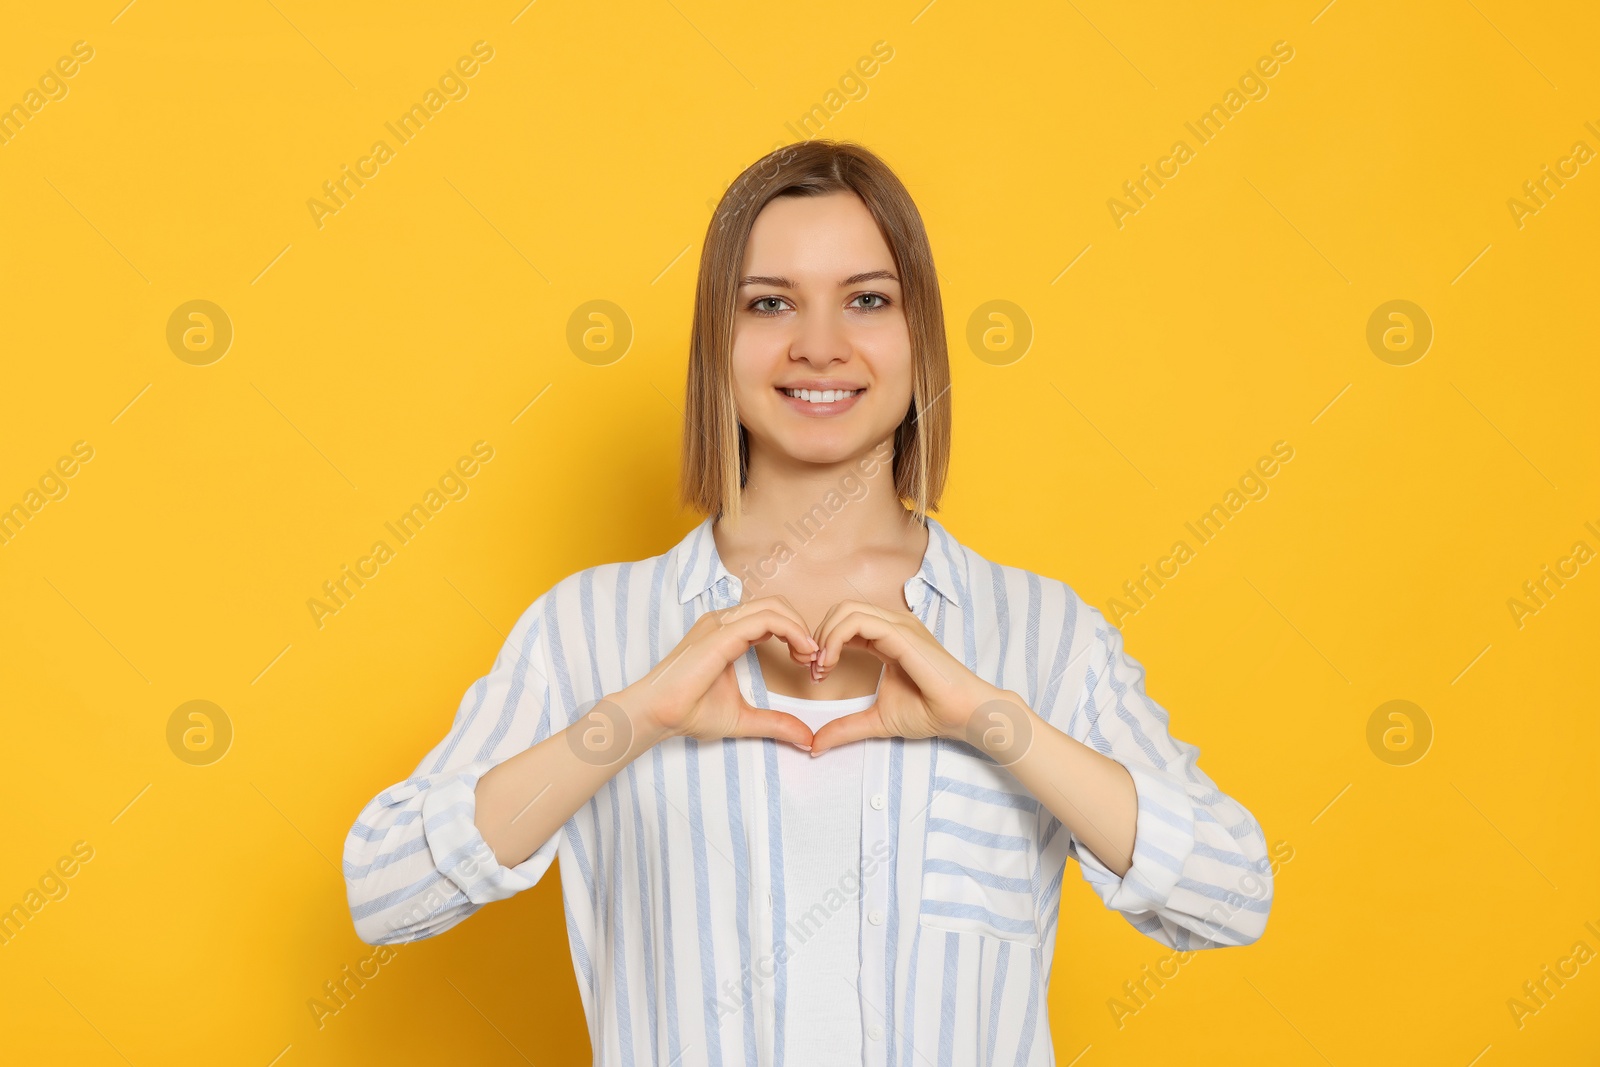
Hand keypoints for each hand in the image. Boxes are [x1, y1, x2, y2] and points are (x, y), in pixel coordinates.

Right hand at [618, 596, 819, 750]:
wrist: (658, 715)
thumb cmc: (689, 712)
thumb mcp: (743, 719)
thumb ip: (775, 724)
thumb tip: (806, 739)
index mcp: (727, 634)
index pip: (770, 616)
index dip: (795, 634)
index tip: (807, 662)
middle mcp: (724, 622)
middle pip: (776, 605)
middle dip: (801, 627)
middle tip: (812, 659)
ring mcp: (721, 624)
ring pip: (774, 606)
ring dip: (800, 628)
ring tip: (808, 656)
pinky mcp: (722, 633)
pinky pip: (766, 619)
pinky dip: (792, 630)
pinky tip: (801, 652)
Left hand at [806, 599, 1008, 756]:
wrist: (963, 714)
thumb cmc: (931, 712)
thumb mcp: (877, 720)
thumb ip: (846, 728)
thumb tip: (814, 745)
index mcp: (887, 638)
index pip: (845, 623)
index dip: (823, 644)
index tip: (817, 675)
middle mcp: (892, 626)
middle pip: (840, 610)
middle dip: (818, 636)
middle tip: (815, 670)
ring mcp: (899, 626)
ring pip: (846, 610)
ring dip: (824, 636)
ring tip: (822, 667)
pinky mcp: (902, 634)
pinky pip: (858, 622)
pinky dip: (835, 638)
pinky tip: (830, 663)